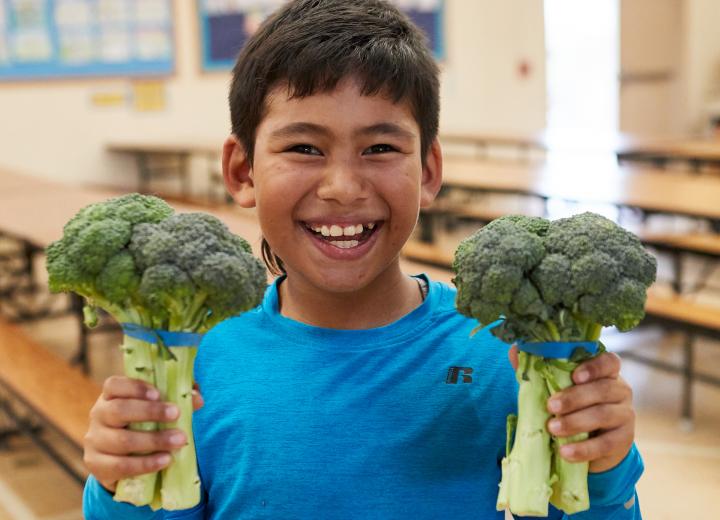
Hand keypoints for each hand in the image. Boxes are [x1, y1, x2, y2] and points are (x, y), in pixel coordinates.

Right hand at [83, 376, 204, 491]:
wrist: (121, 459)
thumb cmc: (143, 424)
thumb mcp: (156, 408)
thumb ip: (176, 398)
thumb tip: (197, 398)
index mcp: (111, 396)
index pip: (114, 385)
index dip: (135, 387)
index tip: (158, 393)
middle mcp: (98, 415)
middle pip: (118, 410)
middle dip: (150, 412)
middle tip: (176, 414)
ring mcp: (95, 440)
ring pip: (122, 440)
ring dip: (154, 440)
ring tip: (180, 441)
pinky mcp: (97, 464)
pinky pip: (121, 466)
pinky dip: (146, 464)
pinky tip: (165, 460)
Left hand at [509, 346, 634, 472]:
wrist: (590, 443)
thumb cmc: (571, 406)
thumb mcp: (556, 387)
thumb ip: (538, 369)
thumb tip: (514, 350)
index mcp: (605, 373)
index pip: (609, 362)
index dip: (594, 367)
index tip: (575, 376)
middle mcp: (620, 391)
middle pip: (604, 389)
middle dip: (575, 397)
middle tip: (551, 406)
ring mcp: (624, 415)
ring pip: (604, 415)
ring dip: (576, 422)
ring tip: (553, 428)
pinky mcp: (623, 440)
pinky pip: (605, 444)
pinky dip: (584, 449)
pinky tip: (565, 452)